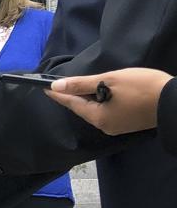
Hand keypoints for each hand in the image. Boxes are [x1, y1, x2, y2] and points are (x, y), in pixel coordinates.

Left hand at [48, 68, 172, 134]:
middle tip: (59, 86)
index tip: (44, 88)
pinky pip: (107, 112)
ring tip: (78, 87)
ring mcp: (117, 127)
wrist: (175, 100)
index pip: (71, 104)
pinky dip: (100, 102)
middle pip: (83, 109)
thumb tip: (57, 86)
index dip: (58, 94)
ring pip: (95, 111)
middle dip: (72, 96)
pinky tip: (100, 94)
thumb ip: (82, 84)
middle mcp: (105, 126)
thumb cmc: (142, 87)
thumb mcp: (109, 81)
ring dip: (87, 99)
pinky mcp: (127, 124)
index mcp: (98, 117)